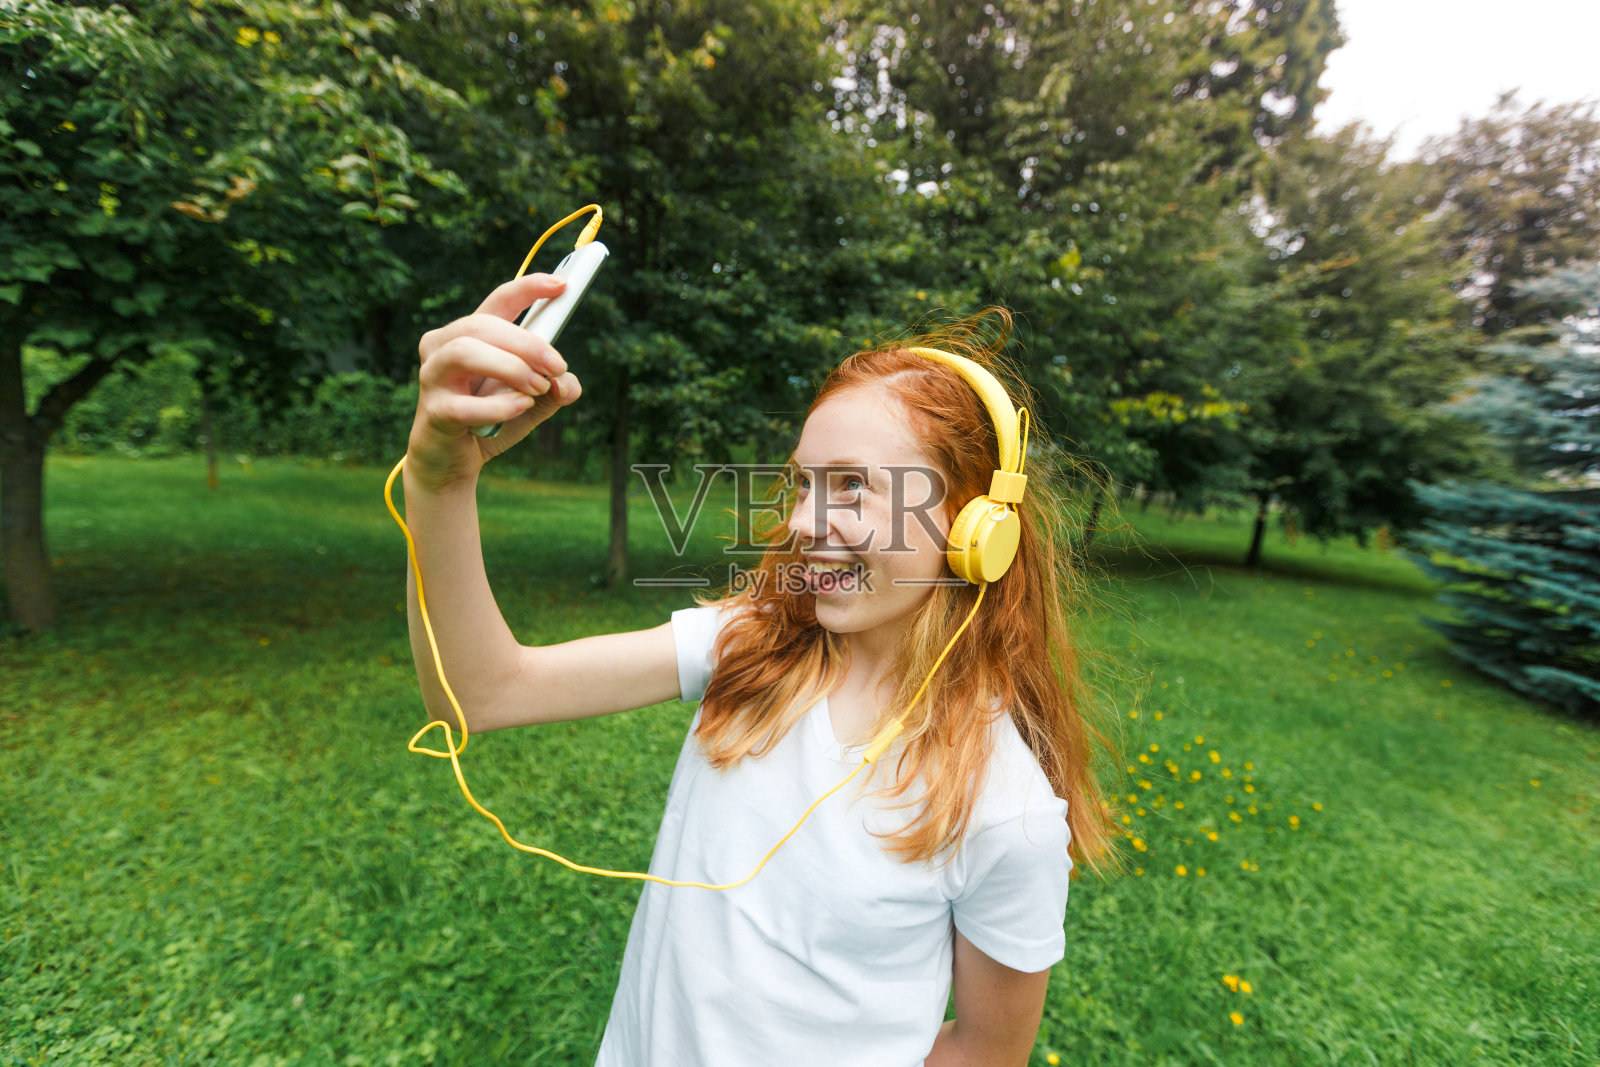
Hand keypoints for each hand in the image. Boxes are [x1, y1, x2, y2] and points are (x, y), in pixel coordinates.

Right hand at [408, 273, 583, 490]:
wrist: (452, 464)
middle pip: (482, 324)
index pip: (498, 302)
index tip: (562, 285)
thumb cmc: (489, 423)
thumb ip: (554, 389)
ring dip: (511, 366)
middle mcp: (443, 348)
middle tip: (558, 366)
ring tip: (537, 388)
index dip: (529, 288)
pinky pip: (465, 404)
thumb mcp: (532, 403)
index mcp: (469, 336)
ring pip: (464, 351)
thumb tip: (566, 383)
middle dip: (528, 342)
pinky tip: (521, 407)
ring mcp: (433, 378)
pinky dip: (500, 405)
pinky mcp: (434, 412)